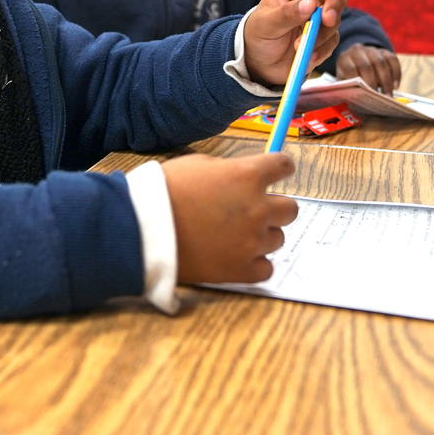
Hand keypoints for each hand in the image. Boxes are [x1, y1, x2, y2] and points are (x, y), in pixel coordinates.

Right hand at [163, 152, 298, 283]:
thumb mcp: (197, 165)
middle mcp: (257, 208)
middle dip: (273, 208)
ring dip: (261, 236)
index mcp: (247, 176)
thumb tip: (241, 176)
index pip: (284, 166)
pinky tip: (235, 256)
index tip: (276, 173)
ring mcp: (252, 241)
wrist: (143, 229)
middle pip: (290, 209)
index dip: (279, 169)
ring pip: (278, 239)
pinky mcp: (242, 270)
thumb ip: (228, 170)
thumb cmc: (164, 192)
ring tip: (233, 235)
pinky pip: (266, 268)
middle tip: (252, 210)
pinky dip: (254, 263)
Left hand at [243, 0, 349, 87]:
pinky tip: (308, 56)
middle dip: (336, 0)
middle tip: (327, 18)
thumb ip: (286, 13)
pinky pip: (333, 38)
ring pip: (337, 13)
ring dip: (324, 31)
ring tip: (301, 46)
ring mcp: (321, 13)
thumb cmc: (259, 33)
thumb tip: (311, 4)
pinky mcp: (326, 35)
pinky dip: (322, 48)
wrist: (260, 62)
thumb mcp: (266, 22)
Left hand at [335, 44, 400, 93]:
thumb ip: (348, 88)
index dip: (358, 83)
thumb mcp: (344, 81)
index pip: (350, 69)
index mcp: (344, 59)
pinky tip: (395, 86)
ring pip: (381, 62)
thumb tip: (357, 100)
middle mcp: (357, 51)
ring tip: (388, 96)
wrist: (356, 60)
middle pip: (366, 66)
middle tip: (378, 98)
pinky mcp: (384, 51)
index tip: (365, 96)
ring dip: (386, 81)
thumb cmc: (349, 76)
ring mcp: (371, 50)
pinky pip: (393, 60)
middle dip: (373, 84)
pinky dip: (396, 74)